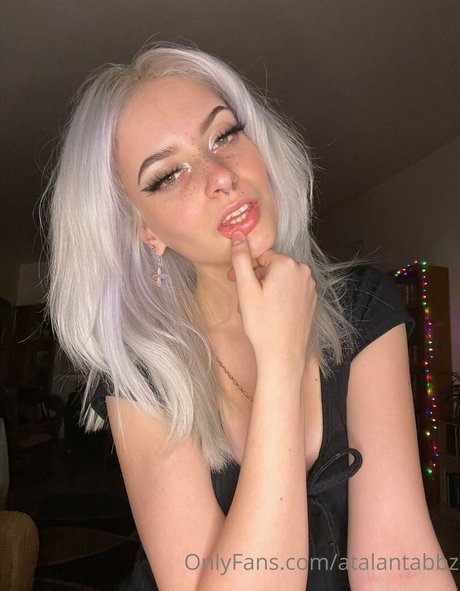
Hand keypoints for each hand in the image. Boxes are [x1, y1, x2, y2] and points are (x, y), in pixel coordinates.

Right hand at [228, 231, 316, 366]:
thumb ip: (241, 258)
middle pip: (271, 266)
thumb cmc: (262, 324)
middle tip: (243, 298)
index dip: (244, 268)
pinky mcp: (311, 300)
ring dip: (265, 288)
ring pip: (280, 279)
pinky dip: (278, 297)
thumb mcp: (245, 288)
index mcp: (287, 264)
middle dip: (255, 278)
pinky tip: (269, 314)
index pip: (259, 256)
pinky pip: (290, 291)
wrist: (282, 354)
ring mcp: (310, 287)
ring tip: (255, 308)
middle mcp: (303, 271)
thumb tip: (238, 234)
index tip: (232, 281)